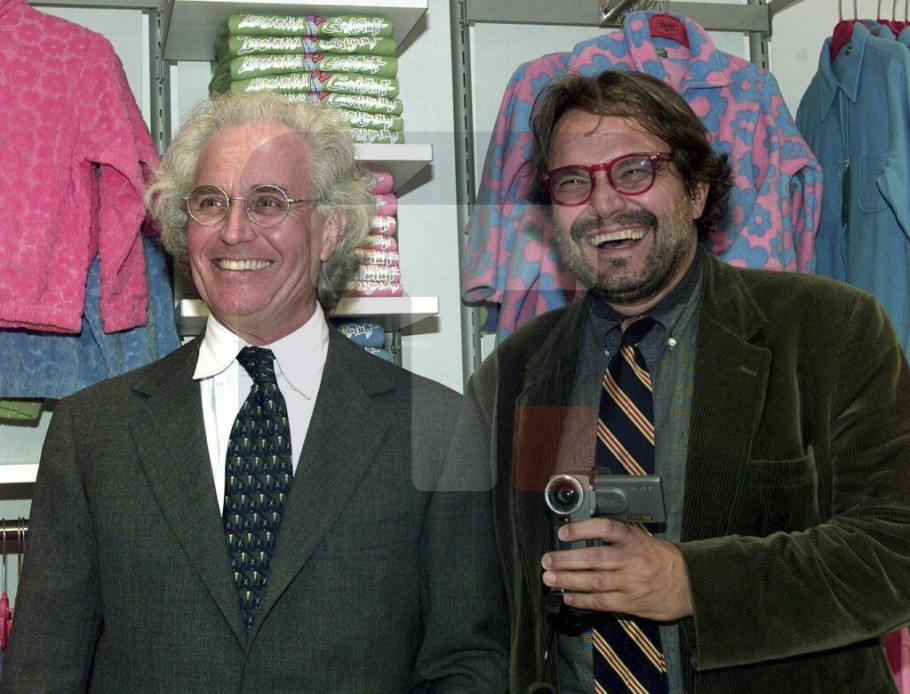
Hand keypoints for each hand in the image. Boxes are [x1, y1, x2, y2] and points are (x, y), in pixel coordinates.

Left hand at [541, 518, 692, 620]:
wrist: (690, 585)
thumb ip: (619, 539)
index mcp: (634, 540)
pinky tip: (568, 596)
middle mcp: (631, 559)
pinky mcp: (631, 602)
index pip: (607, 529)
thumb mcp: (644, 540)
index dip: (583, 529)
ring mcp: (631, 582)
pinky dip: (582, 600)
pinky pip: (601, 601)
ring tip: (550, 579)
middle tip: (547, 560)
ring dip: (568, 580)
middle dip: (566, 560)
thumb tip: (586, 535)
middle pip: (594, 558)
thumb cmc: (664, 560)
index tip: (564, 532)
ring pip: (593, 581)